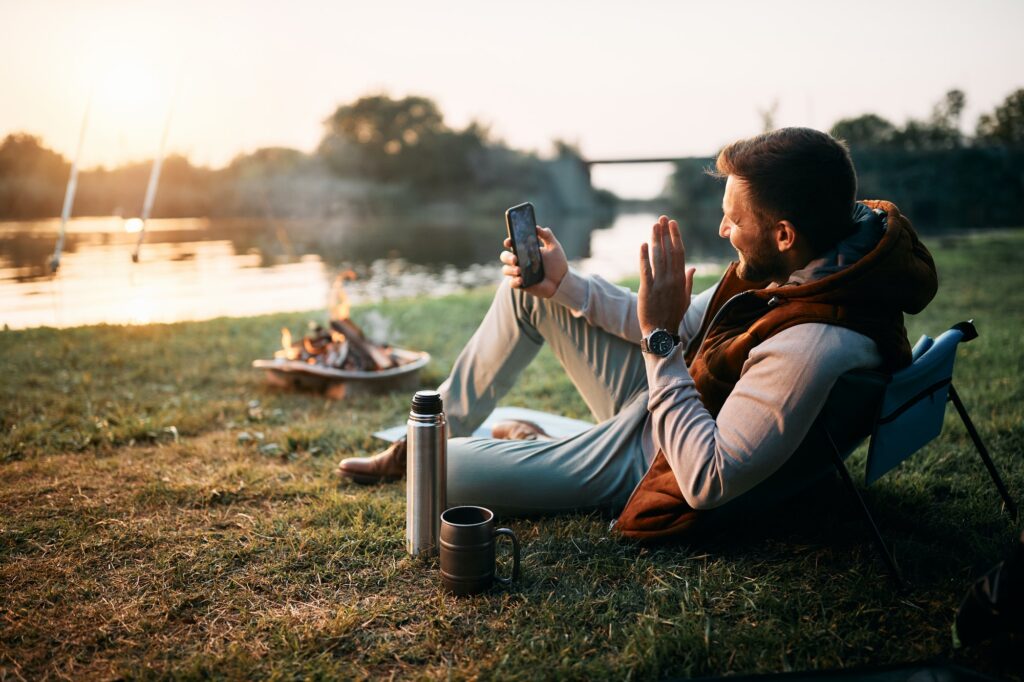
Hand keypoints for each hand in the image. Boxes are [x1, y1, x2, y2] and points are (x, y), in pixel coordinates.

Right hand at [500, 225, 567, 297]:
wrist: (562, 281)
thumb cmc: (557, 264)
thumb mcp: (554, 247)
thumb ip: (547, 235)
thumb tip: (537, 227)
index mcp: (525, 251)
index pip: (512, 244)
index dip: (508, 242)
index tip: (509, 242)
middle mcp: (520, 261)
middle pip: (505, 257)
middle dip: (507, 257)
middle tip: (515, 259)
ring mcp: (519, 273)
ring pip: (506, 270)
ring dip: (510, 270)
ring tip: (519, 270)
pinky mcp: (521, 284)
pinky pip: (512, 283)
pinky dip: (514, 281)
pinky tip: (521, 279)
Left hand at [638, 215, 694, 337]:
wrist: (661, 332)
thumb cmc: (673, 315)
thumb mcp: (685, 298)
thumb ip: (688, 281)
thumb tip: (692, 267)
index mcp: (681, 280)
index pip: (679, 253)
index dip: (676, 237)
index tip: (673, 225)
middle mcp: (671, 280)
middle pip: (669, 251)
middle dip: (666, 233)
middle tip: (663, 218)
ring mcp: (659, 284)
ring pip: (658, 258)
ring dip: (656, 240)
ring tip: (654, 226)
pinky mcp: (646, 290)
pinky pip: (645, 270)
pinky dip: (644, 257)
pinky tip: (643, 245)